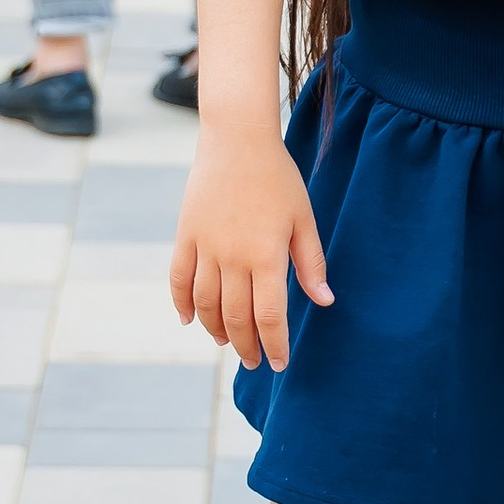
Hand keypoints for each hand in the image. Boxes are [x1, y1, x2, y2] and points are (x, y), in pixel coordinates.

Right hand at [172, 130, 328, 369]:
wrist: (237, 140)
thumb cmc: (278, 178)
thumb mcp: (303, 219)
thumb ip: (311, 263)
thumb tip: (324, 301)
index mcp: (266, 255)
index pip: (269, 316)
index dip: (274, 344)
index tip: (279, 363)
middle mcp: (232, 257)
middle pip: (235, 317)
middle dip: (246, 346)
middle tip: (256, 362)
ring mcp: (205, 247)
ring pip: (205, 304)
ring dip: (215, 330)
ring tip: (227, 344)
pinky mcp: (186, 235)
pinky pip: (178, 279)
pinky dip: (182, 304)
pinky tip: (190, 320)